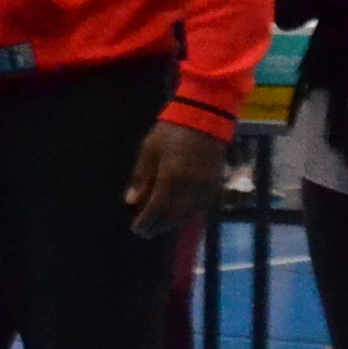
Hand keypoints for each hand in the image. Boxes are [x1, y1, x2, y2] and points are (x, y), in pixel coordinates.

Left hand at [124, 121, 226, 239]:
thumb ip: (140, 178)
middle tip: (145, 231)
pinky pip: (201, 206)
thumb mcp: (149, 150)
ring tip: (159, 226)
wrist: (205, 117)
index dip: (146, 221)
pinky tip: (178, 216)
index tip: (136, 228)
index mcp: (172, 176)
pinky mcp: (216, 184)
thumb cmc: (171, 131)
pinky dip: (188, 214)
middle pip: (173, 215)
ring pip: (189, 214)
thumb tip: (131, 202)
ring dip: (173, 223)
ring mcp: (206, 186)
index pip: (157, 208)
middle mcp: (191, 186)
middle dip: (158, 226)